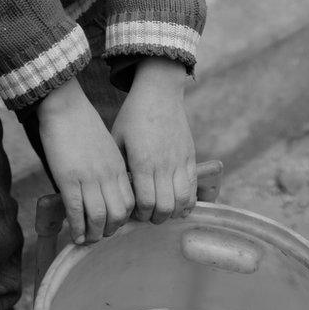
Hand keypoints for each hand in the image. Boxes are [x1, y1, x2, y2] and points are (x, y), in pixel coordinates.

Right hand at [39, 78, 133, 244]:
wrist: (65, 107)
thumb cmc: (83, 125)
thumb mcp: (106, 147)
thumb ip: (109, 168)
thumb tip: (105, 189)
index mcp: (119, 166)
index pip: (130, 202)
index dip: (124, 219)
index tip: (113, 225)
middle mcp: (108, 175)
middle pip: (119, 213)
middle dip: (110, 231)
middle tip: (100, 235)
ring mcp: (89, 178)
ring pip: (99, 217)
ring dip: (94, 234)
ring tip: (87, 239)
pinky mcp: (68, 179)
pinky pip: (76, 211)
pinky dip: (76, 227)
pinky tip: (73, 235)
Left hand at [112, 58, 196, 223]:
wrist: (159, 92)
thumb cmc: (133, 115)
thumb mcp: (117, 139)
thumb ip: (119, 166)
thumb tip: (115, 191)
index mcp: (143, 161)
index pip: (145, 202)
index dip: (140, 214)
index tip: (133, 212)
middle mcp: (163, 164)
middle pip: (165, 207)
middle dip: (156, 217)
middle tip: (148, 215)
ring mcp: (180, 161)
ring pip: (183, 201)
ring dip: (173, 212)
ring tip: (163, 211)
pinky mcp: (190, 157)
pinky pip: (193, 186)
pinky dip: (188, 200)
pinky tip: (180, 203)